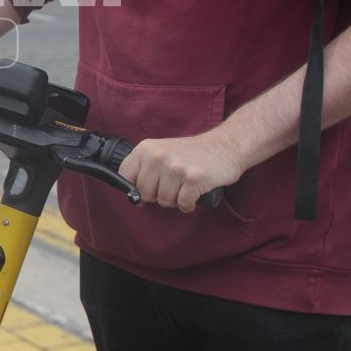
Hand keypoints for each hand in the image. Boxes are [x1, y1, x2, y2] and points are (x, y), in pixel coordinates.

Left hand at [118, 131, 243, 212]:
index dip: (135, 188)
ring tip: (185, 186)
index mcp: (146, 148)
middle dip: (158, 196)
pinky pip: (183, 204)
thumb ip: (145, 170)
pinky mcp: (194, 179)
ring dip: (175, 200)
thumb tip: (133, 198)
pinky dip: (189, 204)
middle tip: (174, 185)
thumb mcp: (162, 152)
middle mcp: (158, 156)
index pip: (125, 176)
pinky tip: (195, 192)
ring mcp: (176, 167)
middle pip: (144, 193)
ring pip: (164, 201)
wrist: (225, 146)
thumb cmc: (191, 154)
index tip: (147, 189)